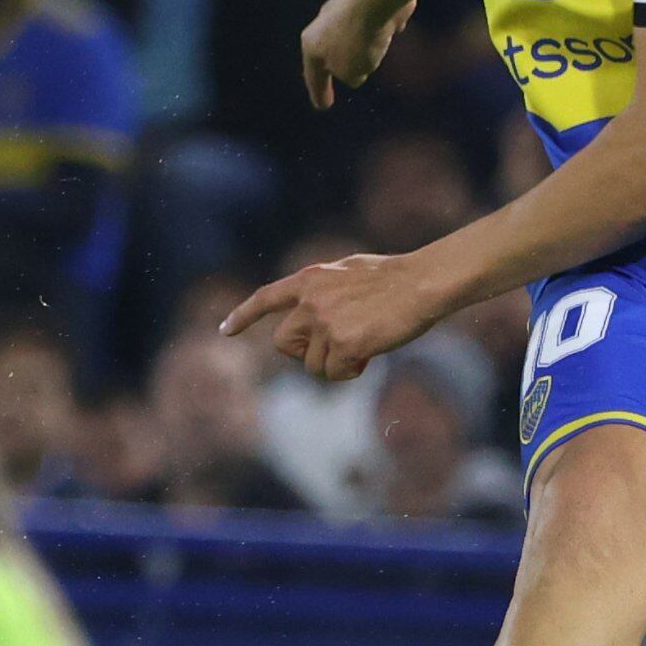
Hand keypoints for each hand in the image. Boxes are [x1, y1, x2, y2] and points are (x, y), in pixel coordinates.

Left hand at [218, 251, 443, 383]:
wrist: (420, 284)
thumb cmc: (394, 277)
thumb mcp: (349, 271)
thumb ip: (325, 289)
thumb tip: (313, 311)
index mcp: (310, 279)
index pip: (266, 298)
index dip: (244, 316)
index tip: (225, 331)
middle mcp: (310, 301)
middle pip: (284, 344)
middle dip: (303, 353)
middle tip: (332, 350)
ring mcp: (325, 323)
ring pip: (313, 365)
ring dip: (335, 363)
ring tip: (363, 344)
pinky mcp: (344, 343)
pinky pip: (335, 373)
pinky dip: (350, 371)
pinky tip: (369, 354)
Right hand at [298, 0, 417, 108]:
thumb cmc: (358, 41)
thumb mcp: (351, 73)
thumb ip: (350, 76)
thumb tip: (358, 68)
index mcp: (311, 44)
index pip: (313, 75)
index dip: (319, 93)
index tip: (323, 107)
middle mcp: (323, 24)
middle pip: (328, 51)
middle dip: (335, 66)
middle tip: (340, 78)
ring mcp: (344, 9)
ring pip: (349, 36)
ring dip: (358, 49)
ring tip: (372, 60)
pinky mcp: (369, 1)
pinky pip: (372, 25)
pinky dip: (377, 33)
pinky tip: (389, 37)